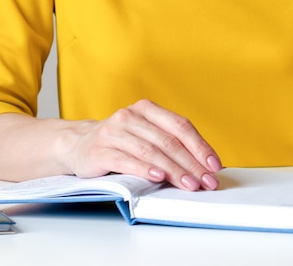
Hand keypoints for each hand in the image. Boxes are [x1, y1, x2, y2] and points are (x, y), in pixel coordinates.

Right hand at [66, 99, 222, 190]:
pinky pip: (126, 160)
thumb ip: (171, 144)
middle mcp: (130, 116)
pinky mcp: (99, 150)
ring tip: (189, 184)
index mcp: (147, 109)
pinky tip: (159, 177)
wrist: (78, 145)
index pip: (180, 126)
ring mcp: (113, 132)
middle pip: (168, 141)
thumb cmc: (120, 142)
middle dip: (191, 164)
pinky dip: (145, 169)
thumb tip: (203, 166)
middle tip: (206, 181)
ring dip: (173, 170)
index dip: (200, 146)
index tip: (214, 165)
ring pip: (151, 151)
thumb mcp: (146, 135)